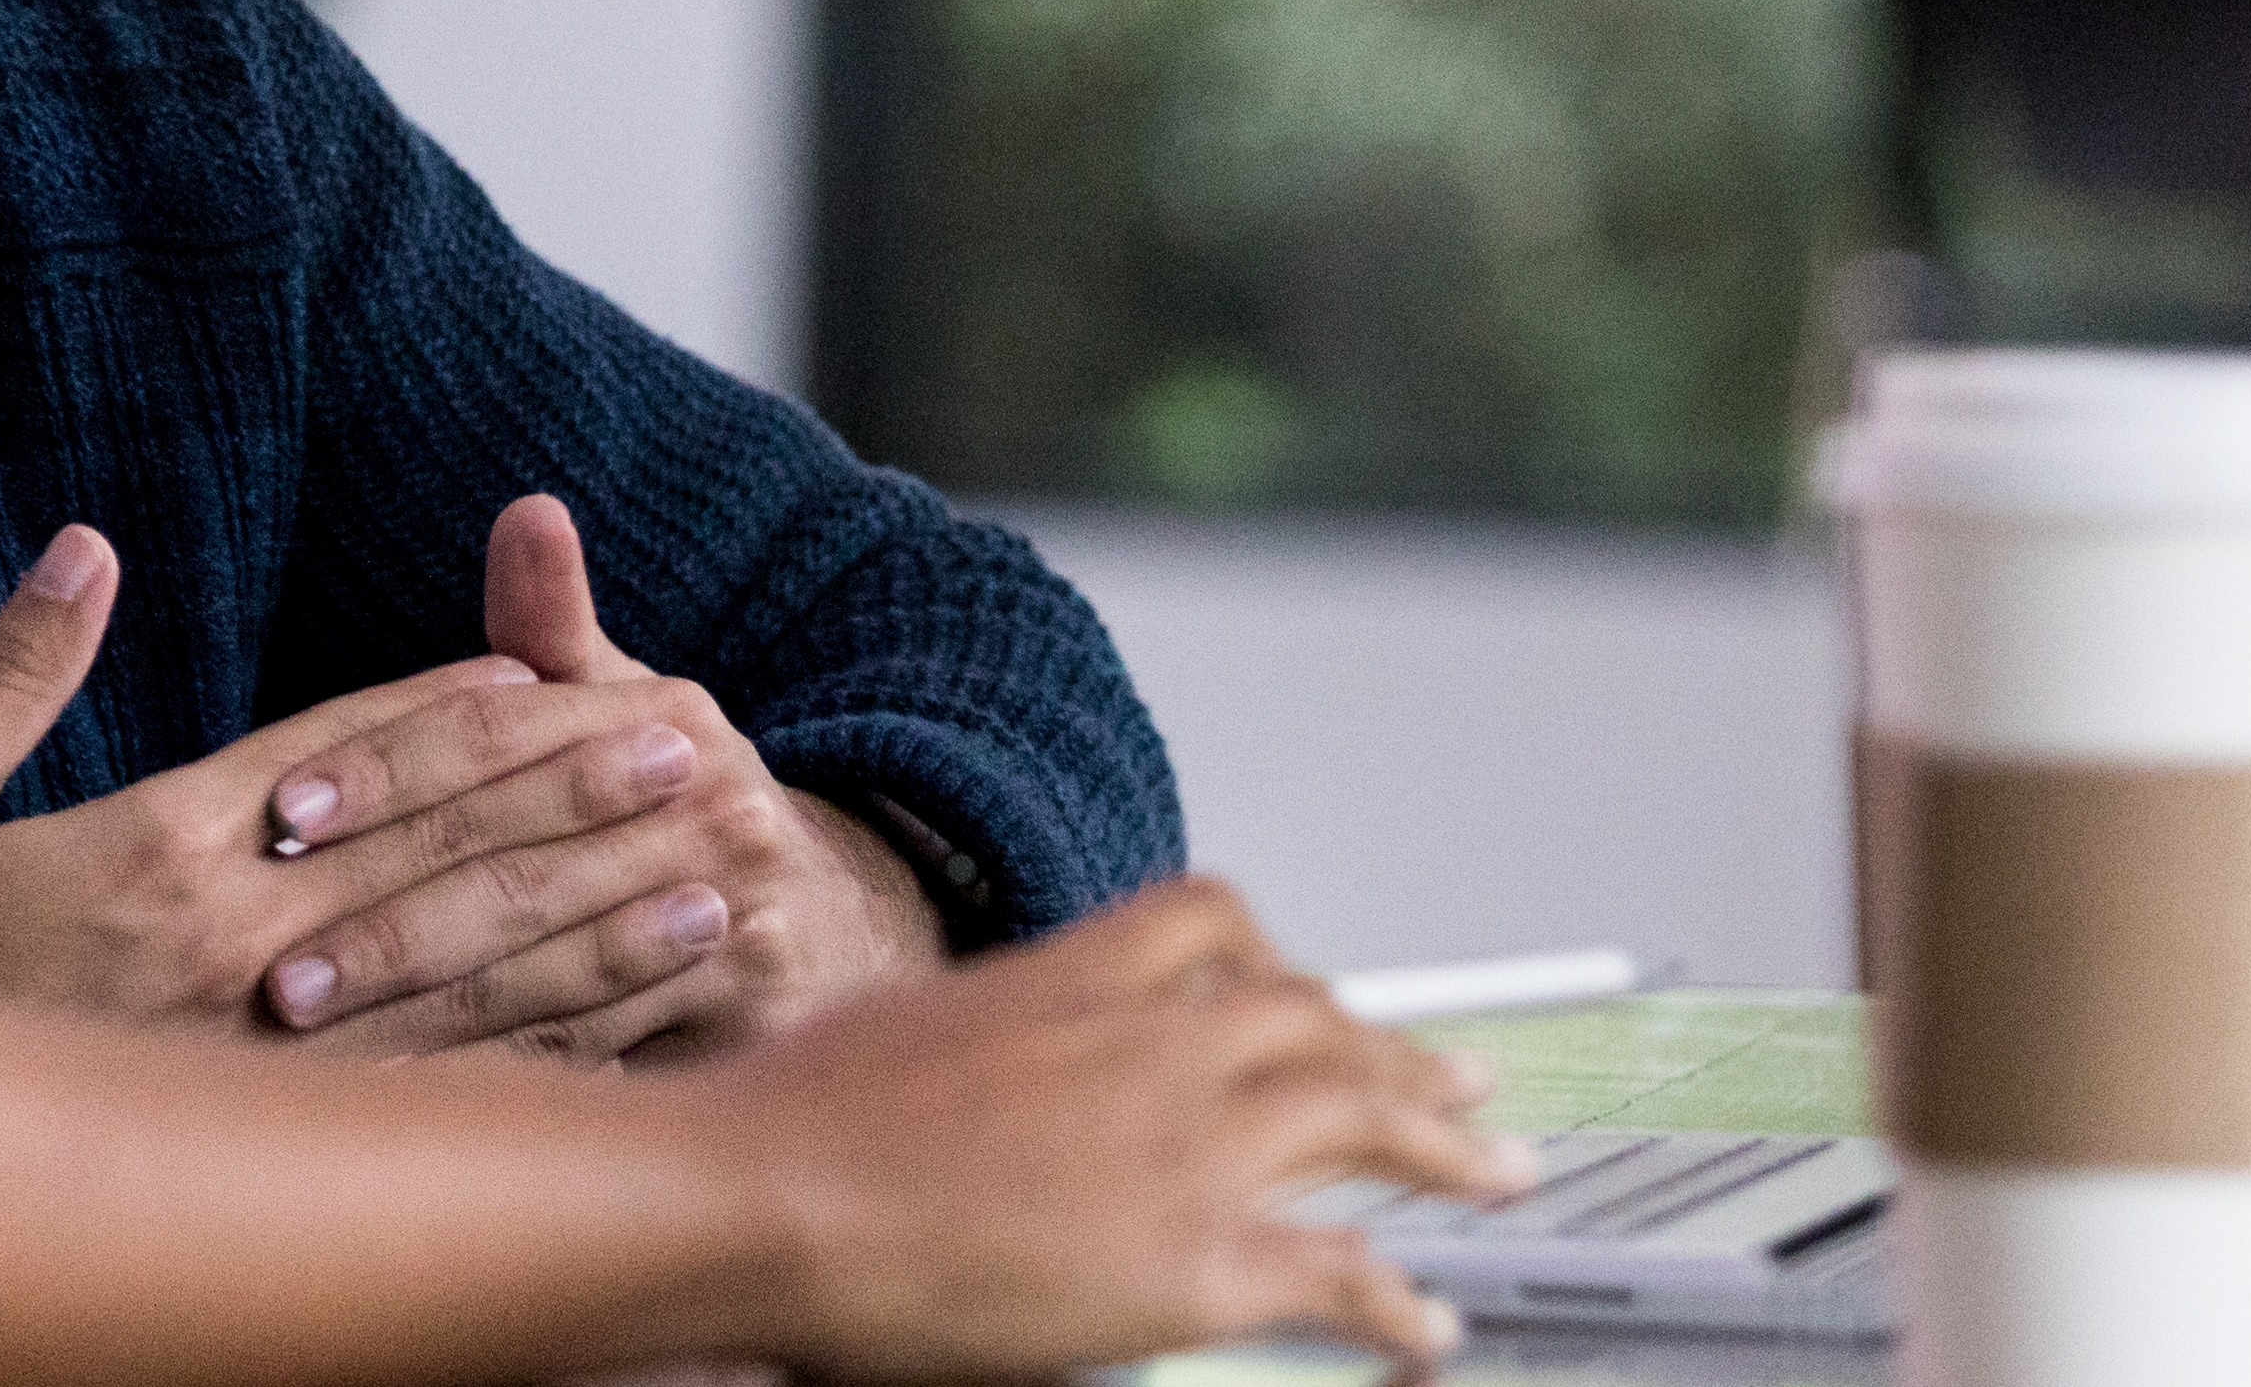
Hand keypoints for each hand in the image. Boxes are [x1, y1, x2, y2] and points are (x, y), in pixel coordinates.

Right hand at [0, 524, 755, 1029]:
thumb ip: (17, 670)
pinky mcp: (276, 1136)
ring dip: (595, 930)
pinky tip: (624, 1046)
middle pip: (441, 852)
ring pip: (469, 976)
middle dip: (574, 800)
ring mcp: (269, 1050)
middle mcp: (237, 943)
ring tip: (707, 893)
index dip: (454, 711)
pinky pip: (437, 1095)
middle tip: (693, 752)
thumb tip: (88, 545)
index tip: (550, 673)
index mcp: (161, 847)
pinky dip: (538, 1066)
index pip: (344, 759)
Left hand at [247, 495, 948, 1064]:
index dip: (386, 767)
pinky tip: (400, 1100)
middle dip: (387, 923)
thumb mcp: (618, 702)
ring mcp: (734, 919)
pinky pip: (589, 1055)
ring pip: (545, 974)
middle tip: (272, 972)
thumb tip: (528, 509)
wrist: (830, 917)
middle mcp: (710, 809)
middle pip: (517, 866)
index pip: (499, 734)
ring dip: (424, 1014)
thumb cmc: (666, 795)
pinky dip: (490, 1082)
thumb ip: (551, 623)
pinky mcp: (738, 1018)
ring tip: (313, 1041)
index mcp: (662, 715)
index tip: (279, 808)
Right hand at [691, 876, 1527, 1377]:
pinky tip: (1427, 1323)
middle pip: (1314, 1018)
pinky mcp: (1192, 1260)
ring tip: (1494, 1166)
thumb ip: (972, 1044)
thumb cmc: (782, 1131)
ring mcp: (1180, 1149)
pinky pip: (1339, 1272)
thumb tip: (975, 1071)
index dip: (1281, 961)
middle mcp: (1144, 1048)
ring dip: (1444, 1141)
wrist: (757, 1195)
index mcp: (1062, 983)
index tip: (1315, 988)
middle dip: (1397, 1049)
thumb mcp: (893, 1034)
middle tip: (1455, 1073)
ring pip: (1358, 1112)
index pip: (1210, 927)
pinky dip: (1400, 1301)